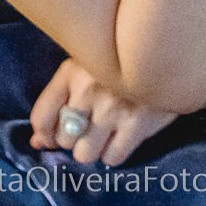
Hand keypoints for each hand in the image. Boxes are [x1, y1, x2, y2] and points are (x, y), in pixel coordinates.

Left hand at [29, 58, 176, 166]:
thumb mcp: (86, 63)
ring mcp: (114, 108)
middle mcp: (89, 89)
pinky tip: (120, 136)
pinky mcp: (139, 123)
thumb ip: (59, 98)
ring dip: (92, 148)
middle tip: (88, 126)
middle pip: (63, 139)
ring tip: (103, 133)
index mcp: (72, 70)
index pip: (41, 116)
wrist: (168, 46)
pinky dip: (113, 153)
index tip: (52, 134)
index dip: (44, 134)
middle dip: (73, 137)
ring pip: (85, 154)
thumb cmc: (120, 57)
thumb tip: (37, 142)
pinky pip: (112, 158)